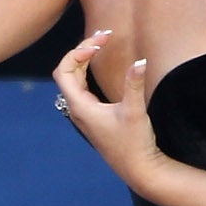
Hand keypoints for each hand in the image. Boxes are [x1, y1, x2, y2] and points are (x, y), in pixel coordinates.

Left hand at [52, 29, 162, 186]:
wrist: (138, 168)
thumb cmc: (134, 143)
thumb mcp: (134, 111)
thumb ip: (134, 84)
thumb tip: (140, 61)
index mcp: (80, 107)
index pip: (64, 71)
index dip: (77, 52)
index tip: (100, 43)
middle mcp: (77, 110)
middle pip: (68, 72)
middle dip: (82, 51)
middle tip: (104, 36)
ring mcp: (84, 114)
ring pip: (74, 80)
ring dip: (84, 61)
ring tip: (101, 44)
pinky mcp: (93, 117)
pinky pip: (82, 88)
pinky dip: (87, 72)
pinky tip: (98, 64)